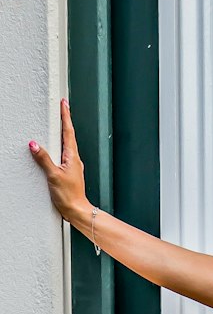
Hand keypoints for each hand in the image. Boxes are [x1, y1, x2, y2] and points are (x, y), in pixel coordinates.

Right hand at [27, 97, 90, 222]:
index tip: (64, 103)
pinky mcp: (69, 172)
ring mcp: (73, 165)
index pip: (68, 131)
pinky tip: (56, 146)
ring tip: (60, 121)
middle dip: (65, 120)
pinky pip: (64, 154)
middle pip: (69, 135)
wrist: (77, 210)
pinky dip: (60, 145)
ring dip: (63, 131)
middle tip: (62, 107)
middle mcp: (74, 159)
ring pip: (67, 144)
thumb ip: (43, 159)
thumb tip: (34, 144)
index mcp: (72, 157)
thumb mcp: (53, 176)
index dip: (66, 116)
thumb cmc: (69, 196)